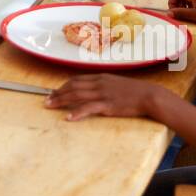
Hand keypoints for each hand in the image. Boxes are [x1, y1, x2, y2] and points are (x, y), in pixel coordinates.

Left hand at [45, 73, 163, 120]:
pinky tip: (68, 117)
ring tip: (50, 106)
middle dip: (58, 93)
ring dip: (61, 101)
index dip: (64, 86)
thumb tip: (94, 90)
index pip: (77, 80)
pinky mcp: (108, 105)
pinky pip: (88, 108)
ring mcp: (102, 94)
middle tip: (46, 100)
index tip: (55, 91)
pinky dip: (77, 112)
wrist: (150, 95)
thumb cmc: (136, 92)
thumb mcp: (117, 84)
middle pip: (73, 86)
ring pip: (76, 96)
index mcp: (101, 77)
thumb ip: (104, 86)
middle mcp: (99, 83)